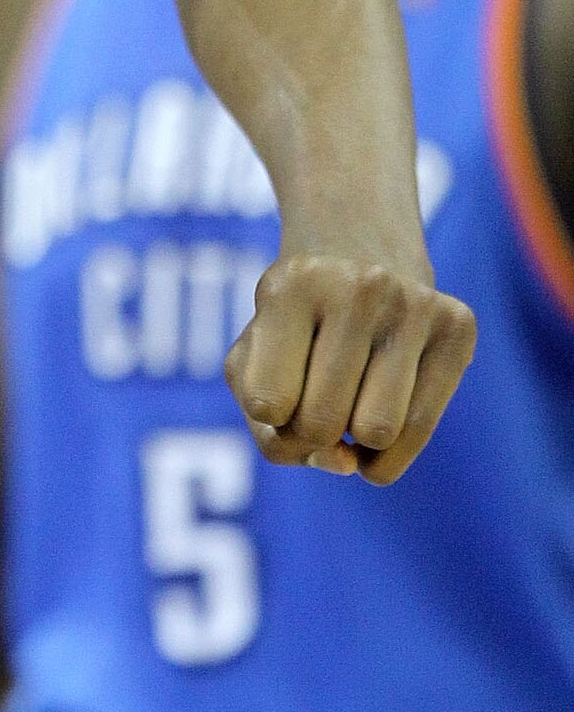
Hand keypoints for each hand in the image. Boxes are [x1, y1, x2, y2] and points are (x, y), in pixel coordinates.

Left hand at [224, 246, 473, 483]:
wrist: (358, 247)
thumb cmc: (293, 324)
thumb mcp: (252, 363)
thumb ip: (272, 435)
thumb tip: (349, 464)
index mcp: (291, 286)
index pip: (268, 404)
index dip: (270, 417)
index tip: (277, 388)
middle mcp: (359, 286)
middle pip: (322, 424)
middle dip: (311, 433)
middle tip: (315, 397)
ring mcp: (415, 302)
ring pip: (376, 434)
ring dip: (354, 441)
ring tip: (349, 399)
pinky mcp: (458, 325)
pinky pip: (419, 431)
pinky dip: (391, 449)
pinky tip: (380, 412)